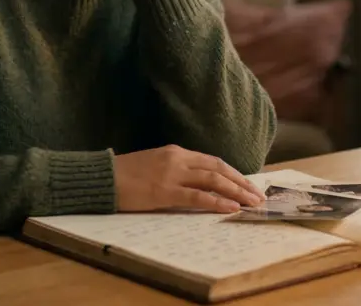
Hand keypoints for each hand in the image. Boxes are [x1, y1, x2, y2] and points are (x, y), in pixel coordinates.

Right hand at [114, 144, 265, 212]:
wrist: (102, 177)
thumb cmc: (124, 174)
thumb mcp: (154, 164)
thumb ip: (176, 169)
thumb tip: (198, 182)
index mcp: (175, 152)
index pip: (213, 161)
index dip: (233, 173)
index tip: (248, 184)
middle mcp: (177, 159)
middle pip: (218, 169)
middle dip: (241, 183)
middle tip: (258, 196)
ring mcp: (171, 174)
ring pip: (213, 181)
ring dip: (236, 192)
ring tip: (251, 203)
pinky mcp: (164, 191)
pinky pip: (197, 197)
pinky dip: (216, 202)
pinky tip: (231, 208)